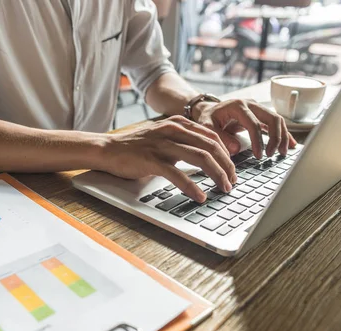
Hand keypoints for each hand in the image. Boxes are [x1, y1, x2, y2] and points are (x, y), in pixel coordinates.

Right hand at [98, 115, 236, 202]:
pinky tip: (200, 196)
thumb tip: (206, 159)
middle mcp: (173, 130)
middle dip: (227, 166)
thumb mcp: (164, 139)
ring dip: (217, 175)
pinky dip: (192, 187)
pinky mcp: (151, 160)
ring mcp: (162, 144)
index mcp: (178, 124)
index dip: (227, 154)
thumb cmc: (136, 148)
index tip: (232, 170)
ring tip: (223, 188)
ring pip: (200, 157)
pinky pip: (178, 174)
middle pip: (211, 146)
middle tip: (232, 182)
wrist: (107, 149)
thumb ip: (183, 144)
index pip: (212, 136)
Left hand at [193, 99, 296, 158]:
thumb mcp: (207, 127)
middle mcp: (251, 104)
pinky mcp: (261, 115)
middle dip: (276, 137)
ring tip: (282, 153)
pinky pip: (276, 123)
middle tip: (272, 154)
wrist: (209, 110)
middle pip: (272, 118)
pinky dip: (284, 134)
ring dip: (282, 136)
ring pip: (277, 120)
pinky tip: (290, 145)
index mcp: (238, 106)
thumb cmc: (208, 118)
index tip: (259, 156)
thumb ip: (219, 137)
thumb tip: (236, 149)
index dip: (258, 141)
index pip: (253, 123)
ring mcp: (258, 108)